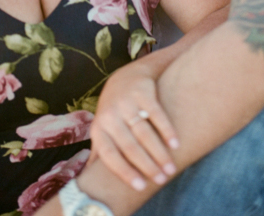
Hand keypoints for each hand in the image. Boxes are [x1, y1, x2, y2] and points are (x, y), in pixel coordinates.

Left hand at [89, 62, 177, 189]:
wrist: (125, 77)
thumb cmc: (114, 113)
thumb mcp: (102, 129)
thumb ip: (99, 152)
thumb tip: (88, 180)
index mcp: (99, 129)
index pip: (109, 155)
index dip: (124, 171)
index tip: (141, 186)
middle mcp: (110, 115)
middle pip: (129, 146)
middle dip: (146, 165)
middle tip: (162, 180)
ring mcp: (125, 103)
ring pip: (144, 133)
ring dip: (159, 153)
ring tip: (171, 169)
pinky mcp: (141, 92)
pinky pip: (156, 114)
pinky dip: (167, 130)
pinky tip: (176, 144)